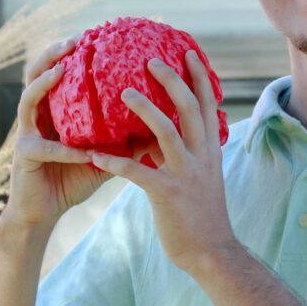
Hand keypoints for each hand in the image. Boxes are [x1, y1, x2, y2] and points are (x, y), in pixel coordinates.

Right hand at [4, 38, 112, 228]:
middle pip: (36, 74)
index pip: (61, 73)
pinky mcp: (24, 156)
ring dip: (44, 83)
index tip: (96, 33)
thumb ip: (127, 139)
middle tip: (73, 40)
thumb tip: (165, 126)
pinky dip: (65, 150)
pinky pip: (45, 148)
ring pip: (28, 100)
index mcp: (56, 111)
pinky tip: (84, 152)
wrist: (46, 211)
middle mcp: (38, 116)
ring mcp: (27, 134)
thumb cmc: (74, 177)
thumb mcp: (105, 154)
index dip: (73, 53)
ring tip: (61, 70)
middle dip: (51, 54)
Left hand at [86, 50, 237, 277]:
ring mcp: (186, 174)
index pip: (208, 105)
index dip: (199, 77)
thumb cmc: (202, 216)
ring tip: (122, 93)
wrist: (211, 252)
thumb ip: (190, 154)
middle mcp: (201, 156)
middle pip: (190, 108)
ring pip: (166, 131)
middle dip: (172, 80)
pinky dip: (116, 161)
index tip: (188, 53)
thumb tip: (172, 135)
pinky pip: (138, 172)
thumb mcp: (202, 178)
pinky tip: (95, 156)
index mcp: (210, 150)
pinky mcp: (167, 194)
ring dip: (144, 109)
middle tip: (150, 61)